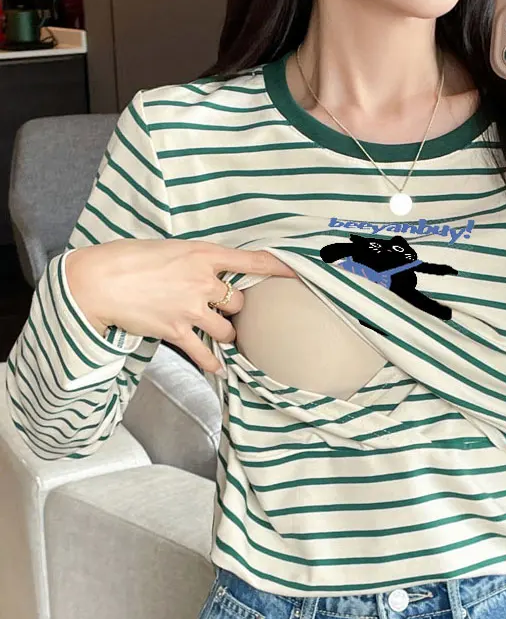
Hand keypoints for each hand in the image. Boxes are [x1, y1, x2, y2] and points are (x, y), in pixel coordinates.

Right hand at [65, 240, 295, 373]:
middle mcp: (202, 282)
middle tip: (223, 310)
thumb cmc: (127, 259)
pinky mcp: (176, 331)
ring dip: (225, 333)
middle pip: (241, 303)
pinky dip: (214, 364)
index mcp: (202, 255)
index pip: (253, 262)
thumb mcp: (169, 249)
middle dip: (236, 309)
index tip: (297, 274)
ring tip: (214, 331)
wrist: (96, 281)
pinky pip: (205, 355)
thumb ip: (196, 261)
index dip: (279, 268)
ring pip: (228, 330)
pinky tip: (220, 369)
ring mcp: (191, 309)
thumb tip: (212, 273)